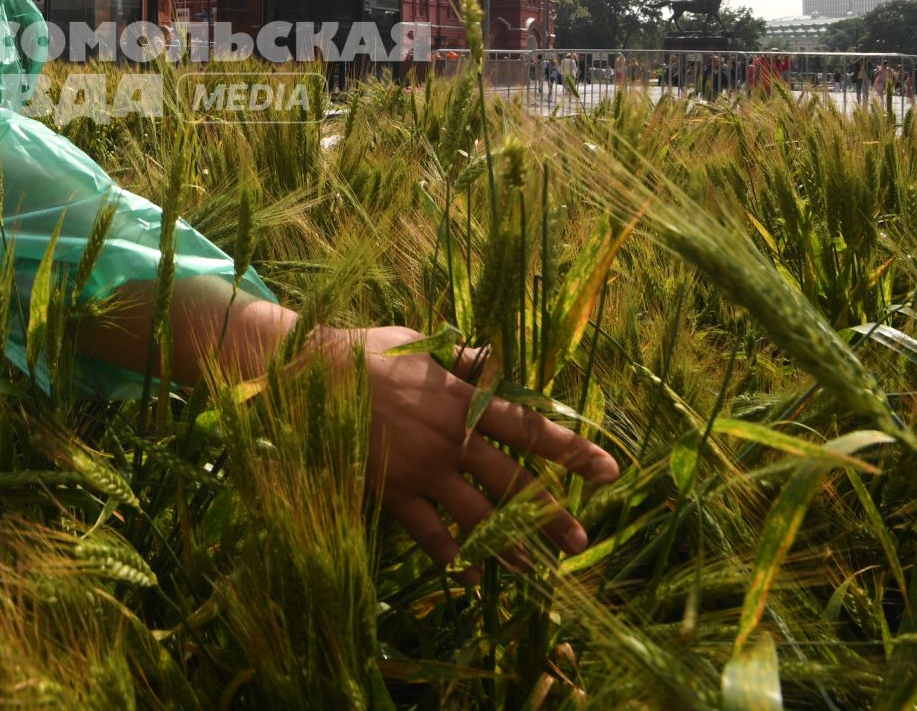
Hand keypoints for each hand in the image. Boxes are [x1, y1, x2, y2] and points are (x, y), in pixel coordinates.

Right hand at [316, 326, 618, 579]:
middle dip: (550, 515)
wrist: (307, 377)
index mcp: (460, 400)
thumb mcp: (417, 344)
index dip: (571, 450)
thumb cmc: (364, 352)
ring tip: (534, 567)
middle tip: (579, 542)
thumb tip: (492, 359)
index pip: (528, 429)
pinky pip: (427, 533)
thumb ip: (458, 360)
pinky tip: (469, 572)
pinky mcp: (391, 493)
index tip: (609, 469)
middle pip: (512, 484)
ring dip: (509, 545)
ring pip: (476, 517)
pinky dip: (451, 555)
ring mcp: (421, 471)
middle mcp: (449, 441)